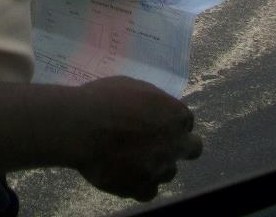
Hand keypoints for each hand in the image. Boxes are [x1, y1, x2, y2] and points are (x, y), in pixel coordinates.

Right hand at [73, 76, 202, 201]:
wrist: (82, 127)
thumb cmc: (104, 99)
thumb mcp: (133, 86)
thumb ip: (152, 101)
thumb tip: (155, 110)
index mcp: (175, 115)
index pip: (185, 121)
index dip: (170, 121)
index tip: (156, 121)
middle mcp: (175, 144)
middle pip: (193, 148)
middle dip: (178, 145)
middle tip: (157, 142)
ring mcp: (161, 169)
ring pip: (169, 171)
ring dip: (156, 164)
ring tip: (131, 157)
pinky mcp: (143, 189)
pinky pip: (148, 189)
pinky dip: (138, 182)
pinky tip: (123, 172)